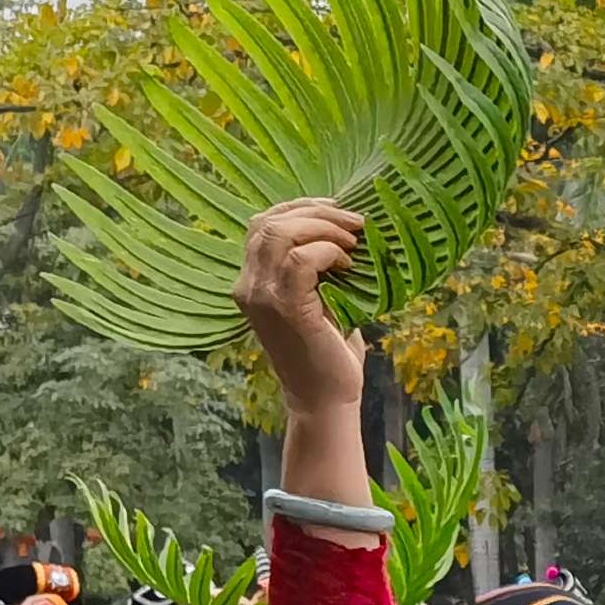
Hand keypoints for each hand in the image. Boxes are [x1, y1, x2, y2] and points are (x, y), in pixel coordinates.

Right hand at [236, 201, 369, 418]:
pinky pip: (299, 260)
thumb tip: (348, 233)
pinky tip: (348, 265)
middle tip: (356, 222)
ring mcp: (261, 296)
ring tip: (354, 242)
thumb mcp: (323, 300)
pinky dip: (327, 252)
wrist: (326, 397)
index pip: (262, 224)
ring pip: (279, 234)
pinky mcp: (284, 308)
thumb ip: (318, 269)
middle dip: (316, 212)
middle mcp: (248, 284)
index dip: (298, 207)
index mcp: (253, 279)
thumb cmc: (329, 351)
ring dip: (324, 229)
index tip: (336, 207)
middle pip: (268, 222)